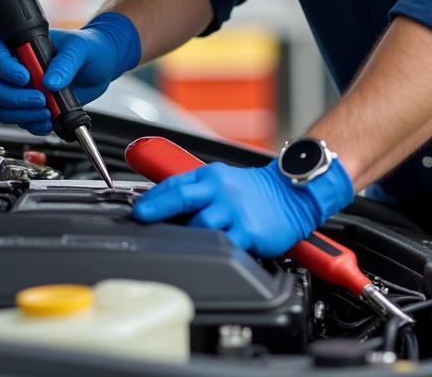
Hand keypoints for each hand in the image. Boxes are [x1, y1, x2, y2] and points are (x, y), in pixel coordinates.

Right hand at [0, 12, 140, 135]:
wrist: (103, 66)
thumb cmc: (91, 48)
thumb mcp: (81, 48)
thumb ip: (66, 62)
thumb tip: (50, 81)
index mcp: (23, 45)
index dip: (3, 68)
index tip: (26, 77)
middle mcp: (17, 67)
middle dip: (13, 98)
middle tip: (40, 99)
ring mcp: (23, 89)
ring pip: (1, 107)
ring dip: (21, 114)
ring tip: (46, 111)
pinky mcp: (32, 106)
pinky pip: (19, 121)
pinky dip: (32, 124)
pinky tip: (49, 120)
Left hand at [132, 157, 353, 257]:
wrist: (293, 193)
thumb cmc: (255, 192)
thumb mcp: (223, 180)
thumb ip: (197, 191)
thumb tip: (164, 206)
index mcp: (211, 176)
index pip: (175, 184)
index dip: (153, 198)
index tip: (139, 210)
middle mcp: (221, 191)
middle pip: (182, 199)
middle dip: (158, 210)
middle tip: (143, 219)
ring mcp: (234, 211)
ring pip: (201, 226)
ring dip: (189, 235)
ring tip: (181, 243)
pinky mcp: (249, 231)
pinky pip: (226, 245)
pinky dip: (215, 251)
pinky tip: (208, 256)